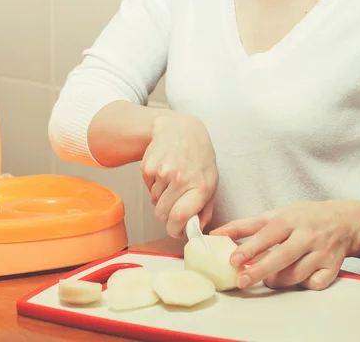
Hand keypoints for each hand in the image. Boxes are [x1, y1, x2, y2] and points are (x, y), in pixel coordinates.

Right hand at [140, 111, 217, 237]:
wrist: (179, 128)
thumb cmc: (198, 156)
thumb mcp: (211, 180)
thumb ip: (206, 208)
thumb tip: (196, 229)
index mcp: (200, 185)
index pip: (180, 217)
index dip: (175, 229)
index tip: (176, 229)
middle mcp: (181, 178)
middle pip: (162, 214)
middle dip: (166, 214)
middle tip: (173, 204)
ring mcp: (162, 171)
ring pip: (154, 202)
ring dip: (160, 197)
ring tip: (171, 181)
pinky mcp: (148, 166)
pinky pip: (147, 188)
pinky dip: (154, 185)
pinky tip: (163, 171)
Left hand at [210, 200, 359, 290]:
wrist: (342, 221)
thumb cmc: (302, 217)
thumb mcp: (274, 214)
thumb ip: (246, 225)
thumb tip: (217, 233)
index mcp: (289, 220)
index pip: (267, 235)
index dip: (249, 248)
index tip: (233, 260)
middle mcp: (306, 236)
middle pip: (282, 257)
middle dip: (260, 270)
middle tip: (241, 280)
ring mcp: (321, 253)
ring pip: (296, 274)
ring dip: (278, 279)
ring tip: (266, 278)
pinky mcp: (333, 268)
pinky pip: (313, 283)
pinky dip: (301, 284)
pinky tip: (294, 278)